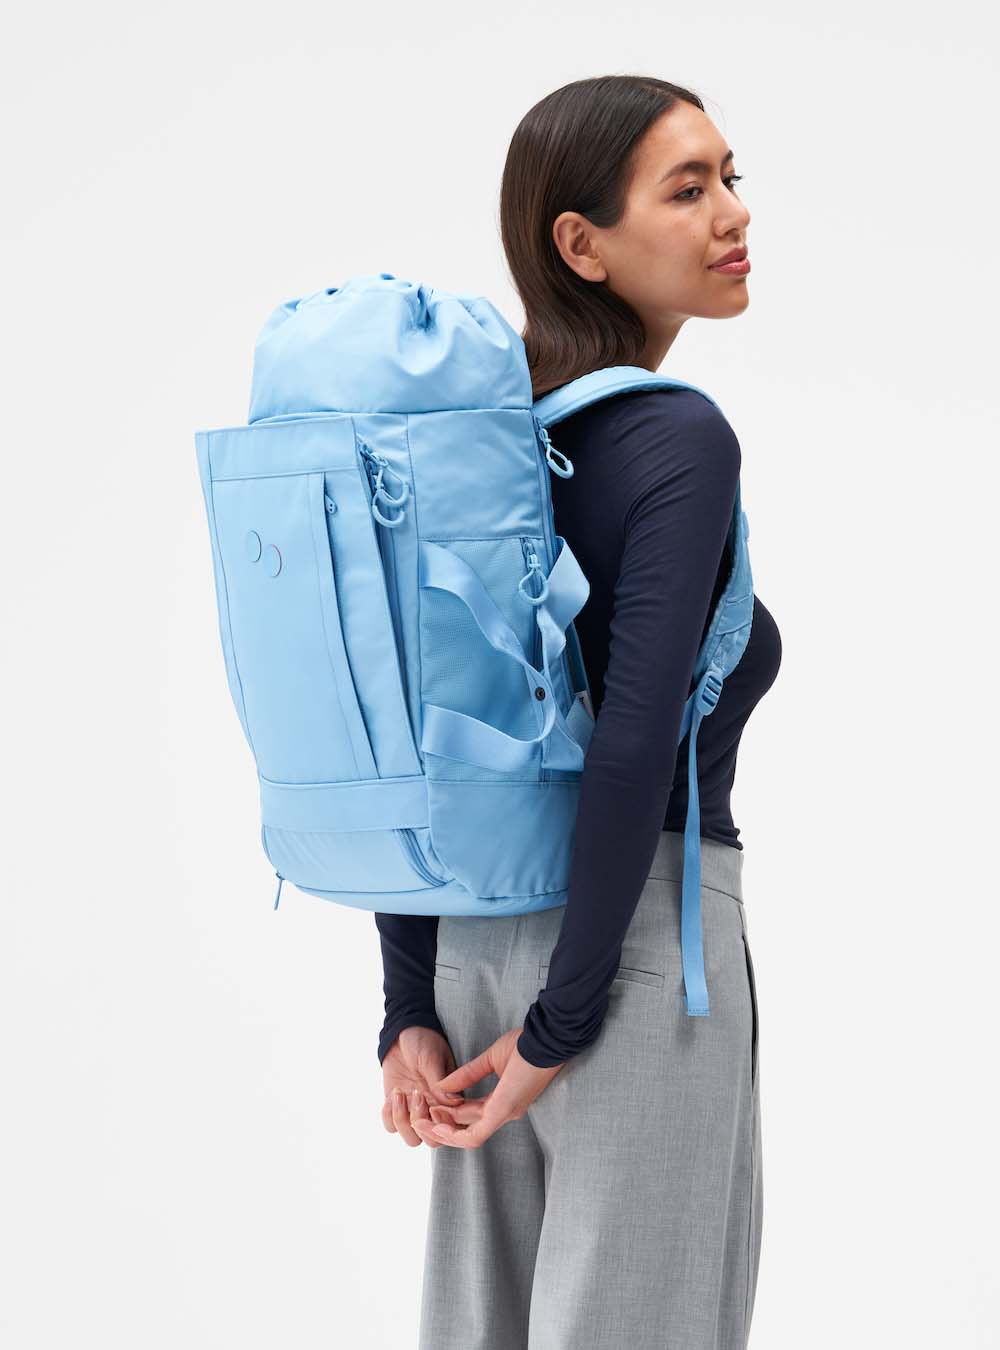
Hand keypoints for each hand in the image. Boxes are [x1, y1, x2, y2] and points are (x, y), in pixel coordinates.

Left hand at [381, 1026, 465, 1147]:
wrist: (402, 1033)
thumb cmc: (423, 1041)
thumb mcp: (432, 1058)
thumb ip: (439, 1081)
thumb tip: (453, 1103)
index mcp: (450, 1099)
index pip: (453, 1127)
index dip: (443, 1124)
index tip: (433, 1104)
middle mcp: (434, 1109)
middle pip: (433, 1140)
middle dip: (422, 1124)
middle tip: (416, 1096)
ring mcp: (415, 1110)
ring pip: (412, 1139)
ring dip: (404, 1122)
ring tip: (400, 1094)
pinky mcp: (397, 1107)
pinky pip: (391, 1127)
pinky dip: (389, 1117)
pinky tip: (392, 1096)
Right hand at [410, 1027, 564, 1149]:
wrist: (546, 1037)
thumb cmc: (527, 1044)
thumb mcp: (491, 1059)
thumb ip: (468, 1074)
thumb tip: (444, 1086)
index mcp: (503, 1100)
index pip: (471, 1114)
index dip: (448, 1112)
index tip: (429, 1104)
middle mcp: (504, 1112)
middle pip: (467, 1128)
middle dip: (441, 1125)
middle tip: (418, 1117)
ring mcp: (504, 1114)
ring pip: (469, 1137)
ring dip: (443, 1132)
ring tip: (421, 1122)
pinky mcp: (503, 1111)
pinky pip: (475, 1135)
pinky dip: (454, 1134)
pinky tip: (437, 1126)